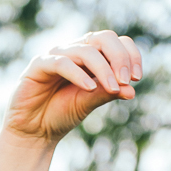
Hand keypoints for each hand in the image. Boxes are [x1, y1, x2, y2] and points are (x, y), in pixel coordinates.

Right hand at [2, 31, 141, 144]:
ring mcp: (56, 55)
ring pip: (85, 50)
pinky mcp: (39, 65)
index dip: (130, 55)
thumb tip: (132, 90)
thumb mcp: (89, 103)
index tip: (137, 78)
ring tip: (112, 87)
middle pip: (103, 38)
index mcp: (89, 56)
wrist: (34, 132)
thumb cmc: (61, 114)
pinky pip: (62, 63)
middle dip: (119, 57)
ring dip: (103, 68)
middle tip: (126, 80)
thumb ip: (108, 93)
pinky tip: (89, 88)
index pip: (115, 42)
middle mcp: (74, 50)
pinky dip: (78, 74)